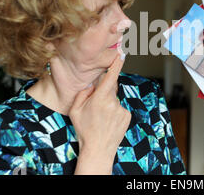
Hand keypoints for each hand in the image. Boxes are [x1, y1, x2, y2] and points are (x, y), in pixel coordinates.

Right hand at [69, 54, 130, 173]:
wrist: (98, 150)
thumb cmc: (84, 130)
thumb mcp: (75, 110)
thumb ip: (82, 94)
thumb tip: (91, 84)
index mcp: (100, 99)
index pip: (110, 77)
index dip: (116, 64)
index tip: (121, 54)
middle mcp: (113, 102)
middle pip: (110, 89)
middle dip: (104, 93)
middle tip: (96, 107)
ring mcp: (122, 109)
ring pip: (114, 100)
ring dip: (109, 104)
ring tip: (101, 118)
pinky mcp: (127, 116)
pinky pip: (120, 108)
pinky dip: (115, 112)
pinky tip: (109, 122)